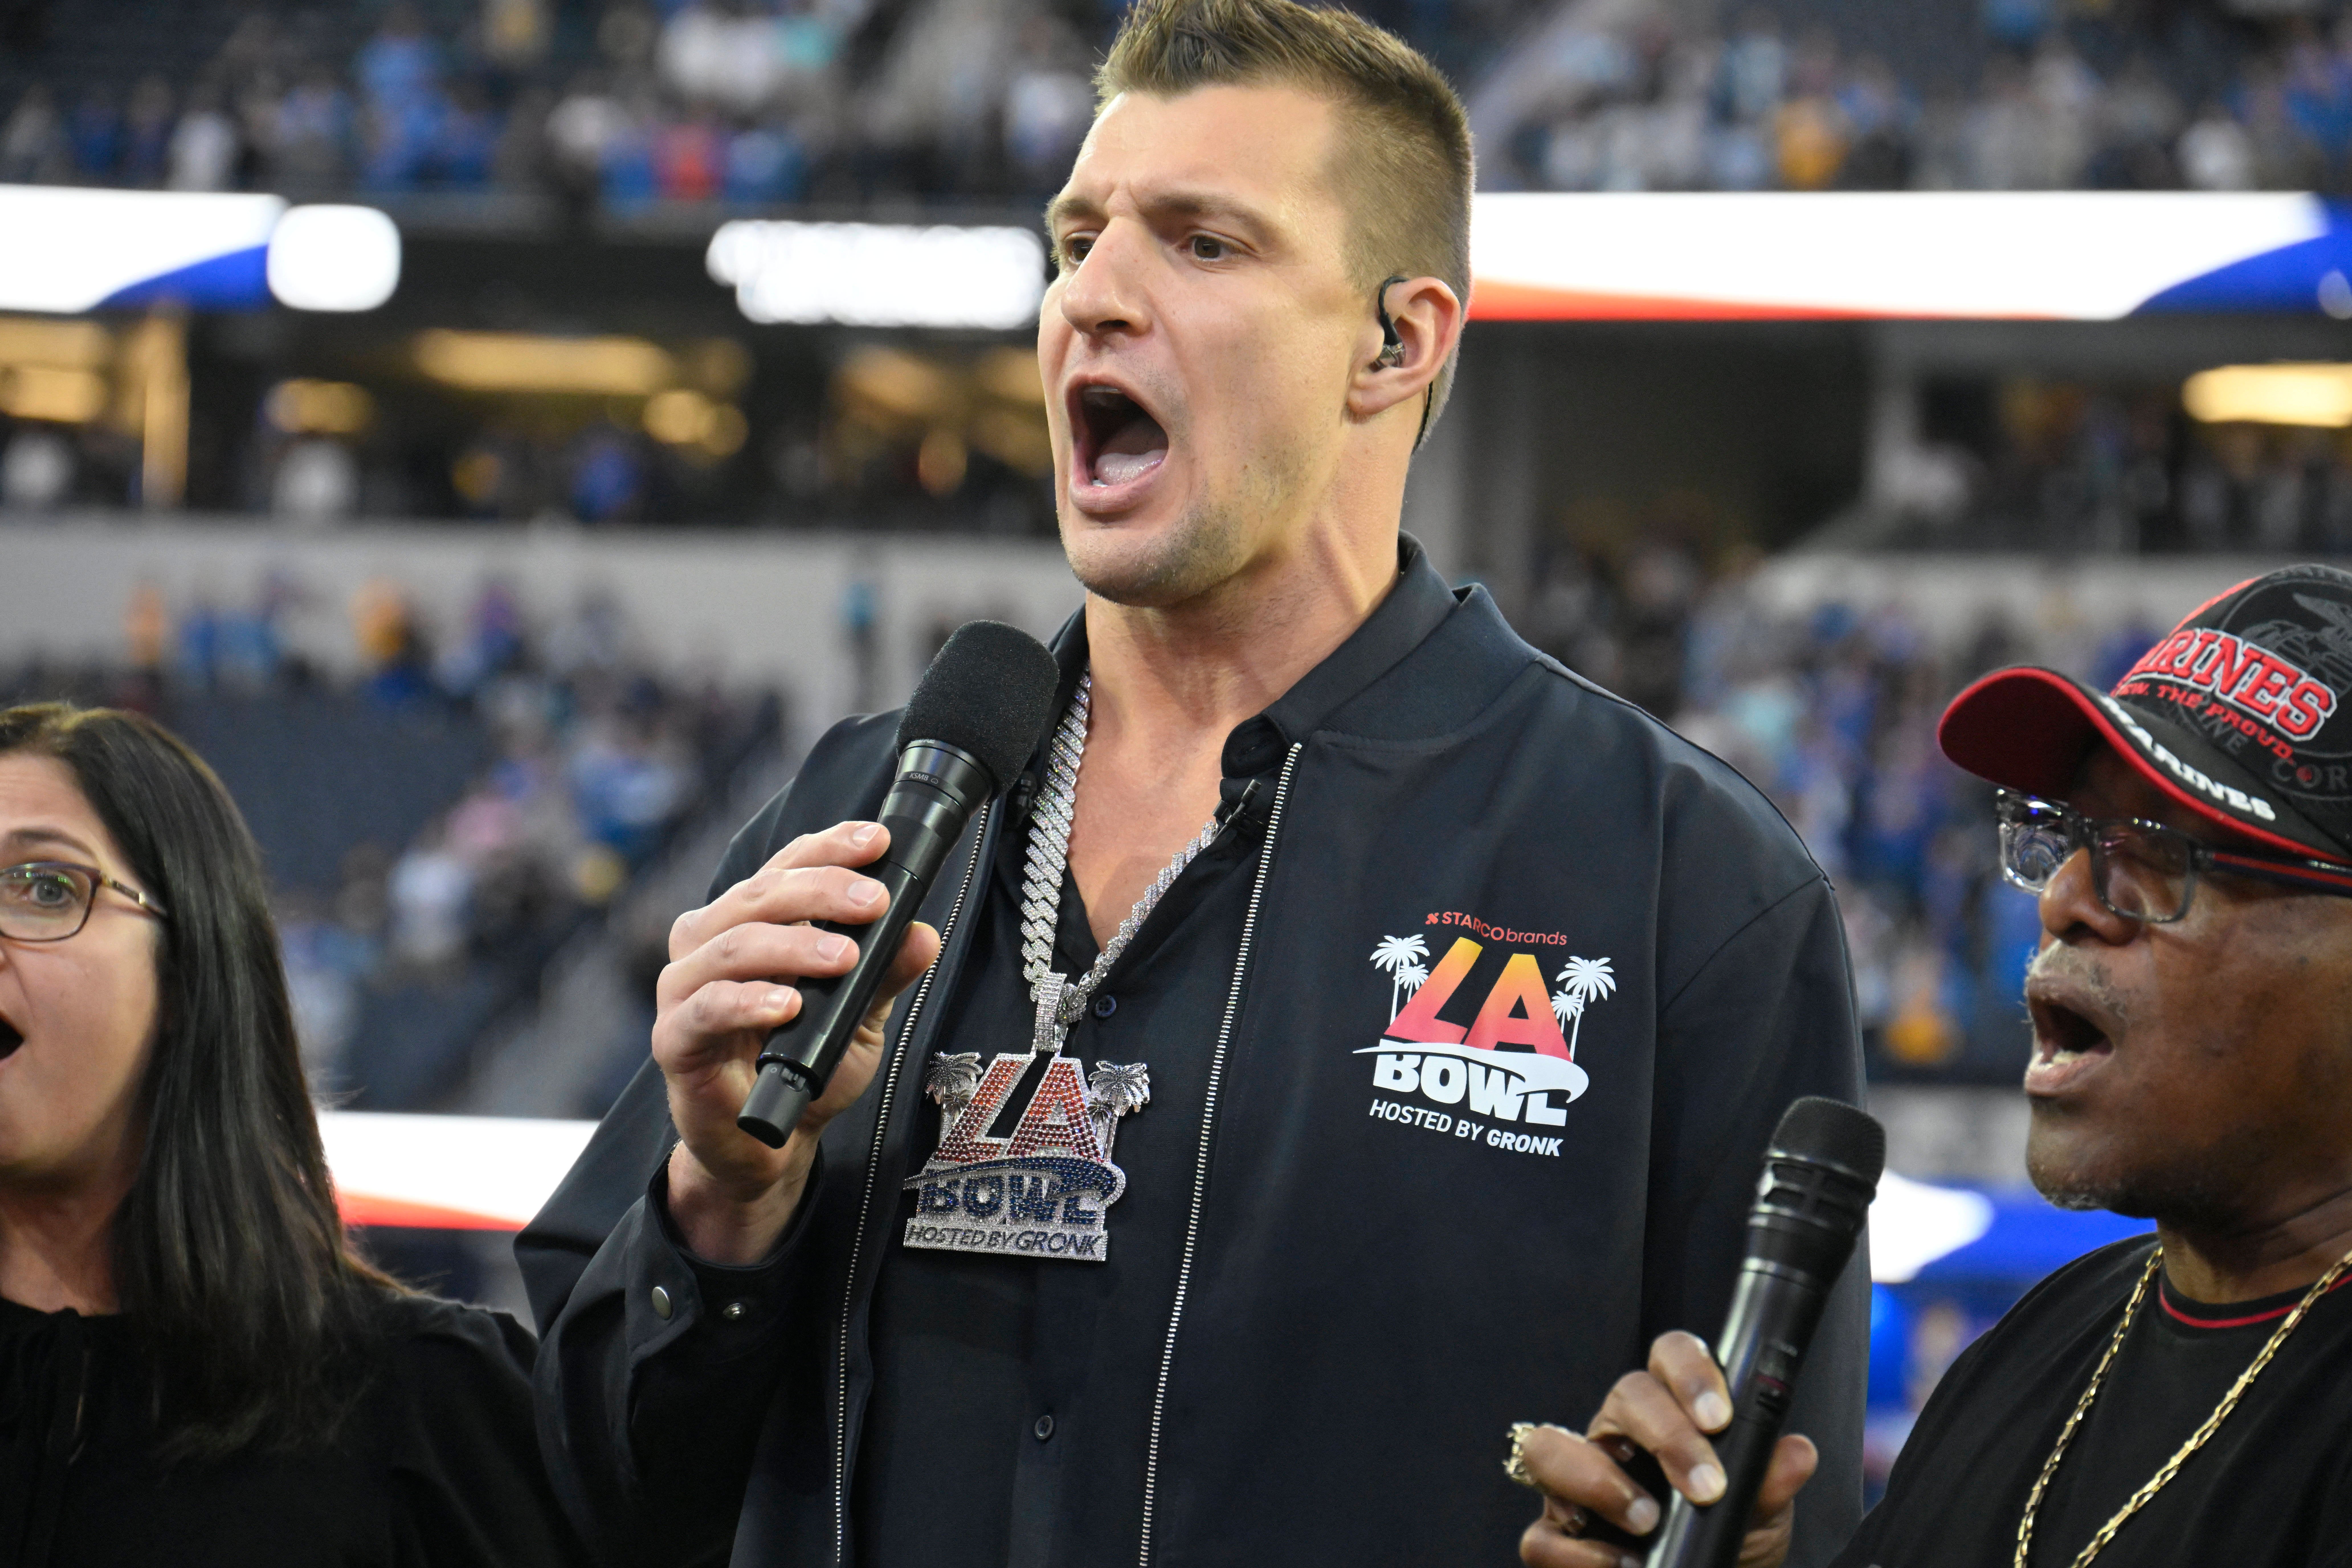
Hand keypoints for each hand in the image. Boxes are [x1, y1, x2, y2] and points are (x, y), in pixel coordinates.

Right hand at [653, 820, 941, 1263]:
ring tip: (843, 958)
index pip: (785, 867)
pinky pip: (706, 1009)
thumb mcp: (858, 1018)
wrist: (765, 1142)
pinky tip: (787, 1004)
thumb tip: (922, 933)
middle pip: (760, 896)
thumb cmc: (802, 1066)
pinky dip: (747, 1002)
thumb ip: (883, 974)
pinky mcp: (674, 1039)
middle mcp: (708, 943)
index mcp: (747, 921)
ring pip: (733, 945)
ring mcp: (684, 989)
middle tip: (875, 903)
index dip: (829, 847)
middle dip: (822, 891)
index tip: (878, 840)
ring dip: (793, 945)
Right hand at [1517, 1331, 1816, 1567]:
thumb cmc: (1730, 1541)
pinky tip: (1626, 1565)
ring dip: (1598, 1481)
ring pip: (1548, 1448)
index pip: (1668, 1357)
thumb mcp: (1761, 1515)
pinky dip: (1580, 1554)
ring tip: (1647, 1519)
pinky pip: (1542, 1536)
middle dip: (1665, 1436)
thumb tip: (1797, 1452)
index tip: (1719, 1418)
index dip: (1689, 1372)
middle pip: (1621, 1397)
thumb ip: (1771, 1482)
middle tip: (1705, 1487)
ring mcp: (1576, 1484)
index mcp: (1668, 1414)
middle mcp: (1616, 1437)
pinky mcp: (1556, 1537)